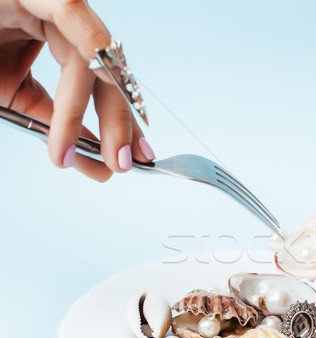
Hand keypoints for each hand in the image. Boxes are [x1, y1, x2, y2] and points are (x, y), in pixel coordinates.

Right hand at [0, 0, 154, 180]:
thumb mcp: (11, 92)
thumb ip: (48, 118)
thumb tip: (83, 153)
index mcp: (60, 41)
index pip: (101, 86)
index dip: (118, 125)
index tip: (124, 161)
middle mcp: (64, 22)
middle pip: (107, 75)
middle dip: (120, 123)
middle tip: (123, 163)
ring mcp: (51, 3)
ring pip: (91, 57)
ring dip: (99, 105)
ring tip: (87, 148)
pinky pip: (71, 13)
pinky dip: (92, 42)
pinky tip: (106, 76)